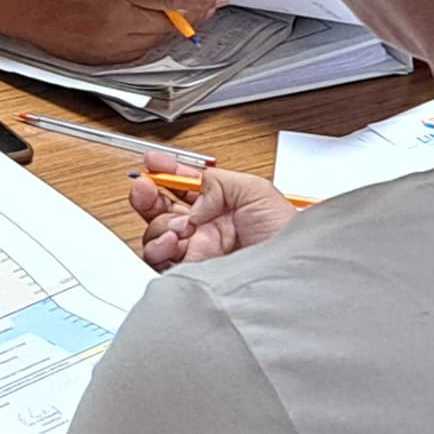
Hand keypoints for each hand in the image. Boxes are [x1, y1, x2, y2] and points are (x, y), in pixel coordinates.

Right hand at [16, 0, 230, 67]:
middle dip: (189, 11)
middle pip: (170, 22)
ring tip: (151, 4)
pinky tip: (131, 21)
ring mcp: (104, 42)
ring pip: (155, 39)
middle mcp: (112, 17)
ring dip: (165, 24)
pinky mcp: (95, 58)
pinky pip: (135, 53)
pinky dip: (143, 38)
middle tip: (199, 0)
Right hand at [130, 165, 295, 264]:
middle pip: (162, 208)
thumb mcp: (256, 190)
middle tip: (145, 186)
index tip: (154, 161)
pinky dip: (158, 245)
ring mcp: (195, 251)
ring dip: (159, 222)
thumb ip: (219, 182)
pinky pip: (158, 258)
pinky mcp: (188, 272)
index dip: (167, 171)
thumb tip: (194, 197)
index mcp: (220, 206)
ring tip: (178, 224)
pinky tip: (173, 239)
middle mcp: (204, 228)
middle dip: (148, 193)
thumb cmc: (285, 235)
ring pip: (156, 232)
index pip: (185, 186)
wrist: (288, 271)